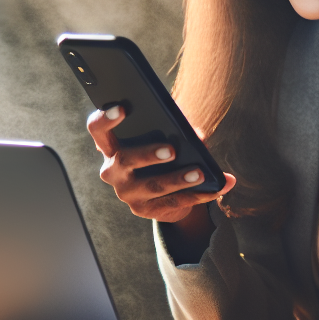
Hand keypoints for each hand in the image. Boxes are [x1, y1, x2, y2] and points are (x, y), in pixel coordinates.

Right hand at [87, 105, 235, 222]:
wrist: (163, 194)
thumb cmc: (161, 155)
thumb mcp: (166, 137)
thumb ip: (176, 128)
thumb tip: (196, 134)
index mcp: (112, 147)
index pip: (98, 130)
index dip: (104, 119)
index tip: (121, 108)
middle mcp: (113, 171)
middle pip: (125, 160)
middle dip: (148, 154)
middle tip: (172, 150)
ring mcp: (127, 193)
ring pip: (154, 186)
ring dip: (180, 179)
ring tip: (200, 172)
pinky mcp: (145, 210)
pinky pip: (176, 202)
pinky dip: (201, 193)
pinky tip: (220, 186)